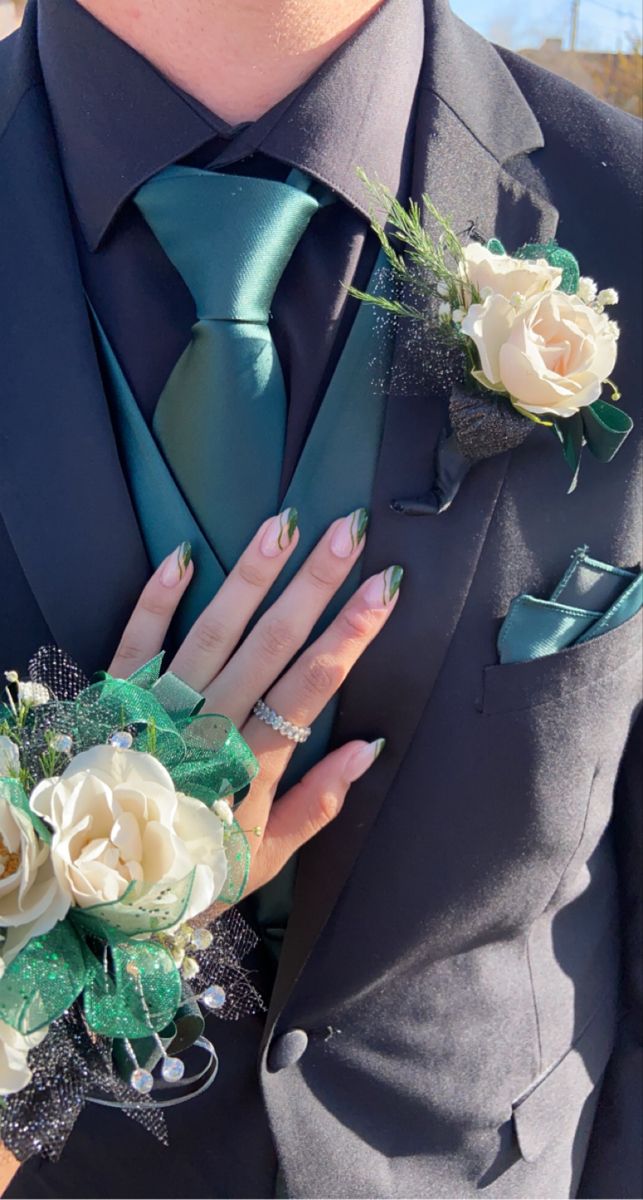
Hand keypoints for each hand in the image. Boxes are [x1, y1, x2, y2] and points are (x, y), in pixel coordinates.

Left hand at [109, 508, 401, 900]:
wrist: (103, 885)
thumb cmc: (196, 866)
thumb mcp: (265, 854)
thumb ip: (320, 802)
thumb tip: (370, 746)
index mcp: (252, 764)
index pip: (312, 685)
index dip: (351, 633)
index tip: (385, 586)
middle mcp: (209, 726)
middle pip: (271, 644)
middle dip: (314, 584)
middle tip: (348, 530)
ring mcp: (160, 706)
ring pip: (213, 631)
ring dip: (250, 575)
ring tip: (283, 523)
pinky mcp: (117, 696)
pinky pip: (137, 640)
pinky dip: (157, 598)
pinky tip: (182, 553)